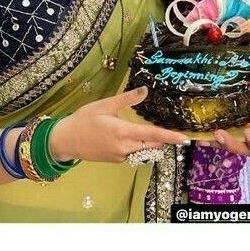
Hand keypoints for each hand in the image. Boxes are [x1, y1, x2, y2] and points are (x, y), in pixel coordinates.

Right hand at [49, 86, 189, 162]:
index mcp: (123, 133)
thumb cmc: (84, 120)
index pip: (152, 135)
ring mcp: (120, 156)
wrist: (65, 141)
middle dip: (164, 139)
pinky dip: (141, 146)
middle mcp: (125, 148)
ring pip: (144, 151)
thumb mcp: (105, 105)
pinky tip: (139, 137)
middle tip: (176, 132)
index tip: (184, 138)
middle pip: (152, 145)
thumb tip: (145, 90)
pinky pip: (134, 154)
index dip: (170, 137)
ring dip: (153, 143)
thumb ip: (127, 99)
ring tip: (161, 134)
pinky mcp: (116, 160)